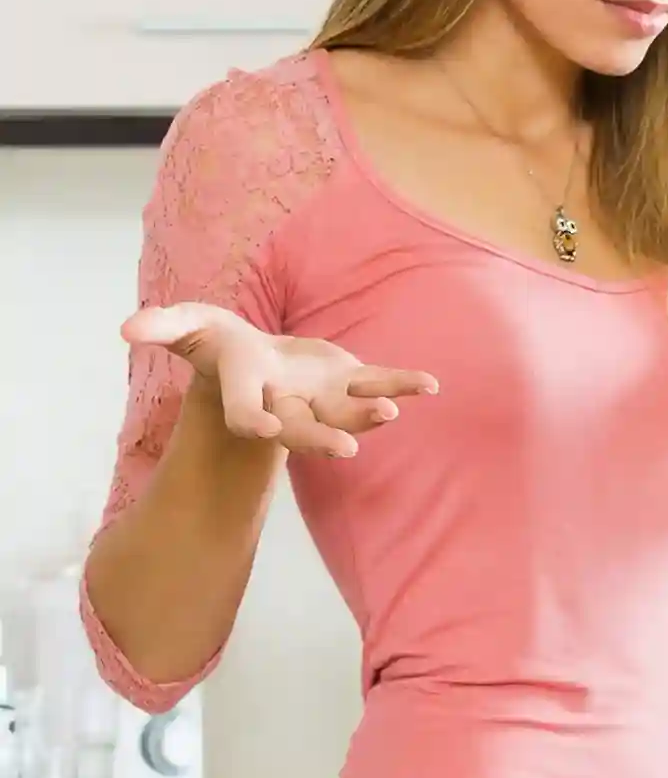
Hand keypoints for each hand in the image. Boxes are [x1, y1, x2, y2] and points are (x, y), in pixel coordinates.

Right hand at [125, 304, 437, 458]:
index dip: (253, 422)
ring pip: (346, 412)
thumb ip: (161, 327)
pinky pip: (378, 383)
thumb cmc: (216, 343)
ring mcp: (321, 397)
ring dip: (368, 414)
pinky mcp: (348, 381)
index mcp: (249, 394)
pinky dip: (403, 384)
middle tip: (344, 451)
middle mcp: (288, 404)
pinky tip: (430, 386)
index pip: (248, 416)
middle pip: (302, 428)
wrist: (257, 361)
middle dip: (321, 439)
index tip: (262, 430)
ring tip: (390, 410)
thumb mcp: (187, 326)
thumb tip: (126, 329)